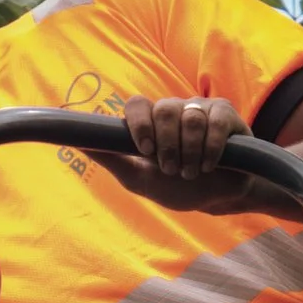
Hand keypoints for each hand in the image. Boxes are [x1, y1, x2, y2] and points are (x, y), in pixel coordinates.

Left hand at [102, 94, 269, 213]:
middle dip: (167, 145)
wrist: (218, 198)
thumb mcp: (139, 178)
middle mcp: (174, 109)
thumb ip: (110, 159)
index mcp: (150, 121)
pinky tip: (210, 164)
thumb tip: (77, 142)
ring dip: (190, 152)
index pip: (136, 104)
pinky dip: (211, 148)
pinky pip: (215, 122)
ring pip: (190, 117)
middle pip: (163, 109)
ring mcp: (200, 108)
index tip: (145, 150)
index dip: (139, 124)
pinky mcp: (226, 114)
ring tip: (192, 172)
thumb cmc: (177, 187)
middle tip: (171, 169)